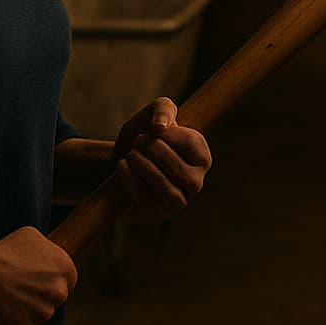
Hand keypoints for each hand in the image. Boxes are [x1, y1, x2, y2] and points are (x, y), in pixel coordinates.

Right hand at [0, 226, 77, 324]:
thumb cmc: (0, 251)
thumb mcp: (31, 236)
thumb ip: (48, 250)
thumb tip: (50, 257)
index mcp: (65, 268)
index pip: (68, 280)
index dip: (52, 280)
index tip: (38, 281)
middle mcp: (59, 292)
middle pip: (55, 299)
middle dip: (41, 296)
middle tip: (20, 289)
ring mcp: (43, 313)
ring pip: (39, 315)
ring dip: (27, 310)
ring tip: (6, 298)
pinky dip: (13, 323)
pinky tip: (0, 310)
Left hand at [111, 97, 212, 223]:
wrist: (124, 156)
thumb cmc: (147, 132)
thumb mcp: (156, 110)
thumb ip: (162, 109)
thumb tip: (160, 128)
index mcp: (202, 157)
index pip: (191, 147)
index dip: (169, 136)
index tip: (152, 129)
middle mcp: (196, 183)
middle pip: (182, 173)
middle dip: (155, 153)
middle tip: (138, 141)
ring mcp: (178, 201)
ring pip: (167, 192)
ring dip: (145, 170)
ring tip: (130, 154)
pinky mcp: (157, 214)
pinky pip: (148, 204)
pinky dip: (132, 183)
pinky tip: (123, 167)